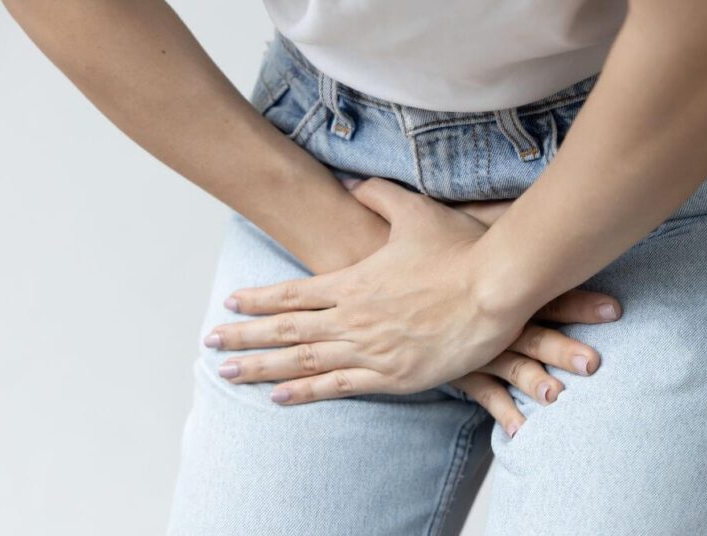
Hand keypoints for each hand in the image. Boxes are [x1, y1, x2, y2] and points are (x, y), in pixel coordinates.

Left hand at [206, 178, 620, 432]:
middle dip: (243, 336)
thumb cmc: (461, 249)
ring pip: (303, 361)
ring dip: (261, 368)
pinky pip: (339, 387)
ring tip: (227, 373)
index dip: (259, 300)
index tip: (231, 302)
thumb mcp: (416, 211)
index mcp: (354, 281)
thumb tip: (351, 184)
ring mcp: (370, 349)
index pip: (293, 294)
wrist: (496, 286)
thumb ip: (378, 196)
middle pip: (285, 330)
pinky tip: (278, 398)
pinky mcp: (394, 376)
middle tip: (210, 343)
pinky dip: (305, 392)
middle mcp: (352, 318)